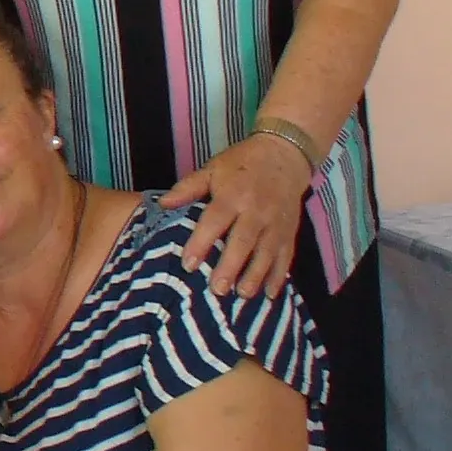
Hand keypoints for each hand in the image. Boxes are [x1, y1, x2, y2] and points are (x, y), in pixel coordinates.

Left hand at [161, 133, 311, 298]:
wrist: (284, 155)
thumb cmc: (241, 164)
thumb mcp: (212, 169)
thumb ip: (187, 188)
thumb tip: (162, 204)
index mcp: (233, 195)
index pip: (215, 221)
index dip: (201, 243)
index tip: (187, 264)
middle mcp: (256, 211)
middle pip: (243, 241)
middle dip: (231, 267)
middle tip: (217, 290)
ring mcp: (276, 223)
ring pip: (266, 252)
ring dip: (256, 276)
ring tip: (242, 295)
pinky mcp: (290, 231)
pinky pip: (286, 255)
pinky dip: (279, 275)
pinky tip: (271, 294)